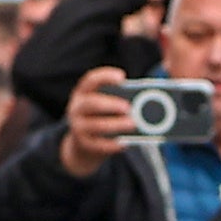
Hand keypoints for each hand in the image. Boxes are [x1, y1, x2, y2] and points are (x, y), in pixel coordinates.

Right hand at [59, 67, 133, 183]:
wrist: (83, 143)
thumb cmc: (101, 118)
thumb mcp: (105, 106)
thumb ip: (119, 100)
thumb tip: (143, 103)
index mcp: (83, 93)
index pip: (91, 80)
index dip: (105, 76)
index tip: (122, 77)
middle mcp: (77, 108)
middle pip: (91, 103)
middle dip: (111, 104)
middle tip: (128, 107)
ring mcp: (78, 126)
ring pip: (96, 125)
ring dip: (116, 124)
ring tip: (133, 124)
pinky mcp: (83, 144)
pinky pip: (98, 145)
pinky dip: (112, 144)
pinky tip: (124, 143)